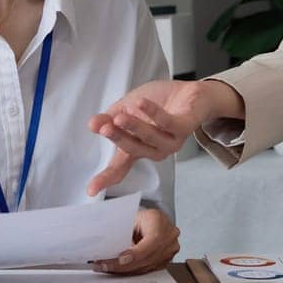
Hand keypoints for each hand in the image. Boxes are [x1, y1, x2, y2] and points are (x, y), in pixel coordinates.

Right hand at [85, 79, 241, 195]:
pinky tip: (141, 102)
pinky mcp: (184, 128)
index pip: (120, 167)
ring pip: (151, 138)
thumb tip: (92, 124)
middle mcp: (155, 150)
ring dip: (134, 126)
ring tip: (120, 116)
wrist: (191, 92)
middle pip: (133, 149)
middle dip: (117, 138)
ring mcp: (171, 141)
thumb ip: (110, 118)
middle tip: (104, 127)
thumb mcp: (126, 108)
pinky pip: (168, 123)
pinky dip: (154, 113)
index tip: (91, 190)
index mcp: (139, 147)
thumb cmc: (157, 103)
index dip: (106, 178)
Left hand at [91, 207, 180, 275]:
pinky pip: (147, 270)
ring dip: (124, 270)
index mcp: (160, 221)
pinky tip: (117, 269)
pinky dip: (131, 270)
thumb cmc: (142, 218)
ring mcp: (170, 250)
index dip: (136, 253)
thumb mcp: (131, 218)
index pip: (152, 241)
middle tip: (104, 265)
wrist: (155, 220)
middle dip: (123, 265)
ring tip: (106, 267)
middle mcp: (169, 237)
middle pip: (147, 257)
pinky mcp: (166, 260)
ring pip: (146, 267)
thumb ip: (123, 232)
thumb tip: (107, 248)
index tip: (120, 259)